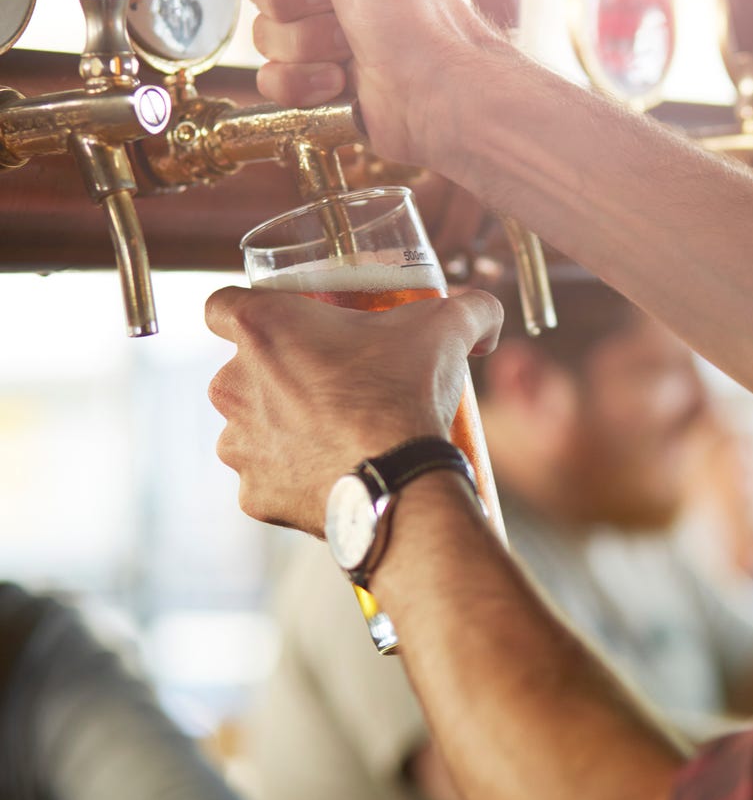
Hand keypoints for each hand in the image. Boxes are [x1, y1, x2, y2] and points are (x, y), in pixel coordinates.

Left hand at [204, 286, 501, 536]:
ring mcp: (239, 446)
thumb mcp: (444, 328)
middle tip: (332, 379)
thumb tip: (487, 312)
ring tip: (336, 429)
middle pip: (239, 369)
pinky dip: (293, 474)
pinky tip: (333, 469)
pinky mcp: (254, 495)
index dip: (248, 311)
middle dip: (278, 374)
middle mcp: (232, 385)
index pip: (219, 304)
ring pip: (250, 426)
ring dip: (282, 425)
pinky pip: (267, 477)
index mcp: (261, 330)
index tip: (283, 322)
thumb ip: (467, 307)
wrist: (402, 485)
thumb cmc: (405, 395)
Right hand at [245, 0, 502, 166]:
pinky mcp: (322, 78)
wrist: (431, 92)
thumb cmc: (408, 6)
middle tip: (336, 3)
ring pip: (266, 31)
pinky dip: (302, 82)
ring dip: (304, 44)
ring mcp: (328, 32)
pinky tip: (338, 80)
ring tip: (347, 48)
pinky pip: (274, 78)